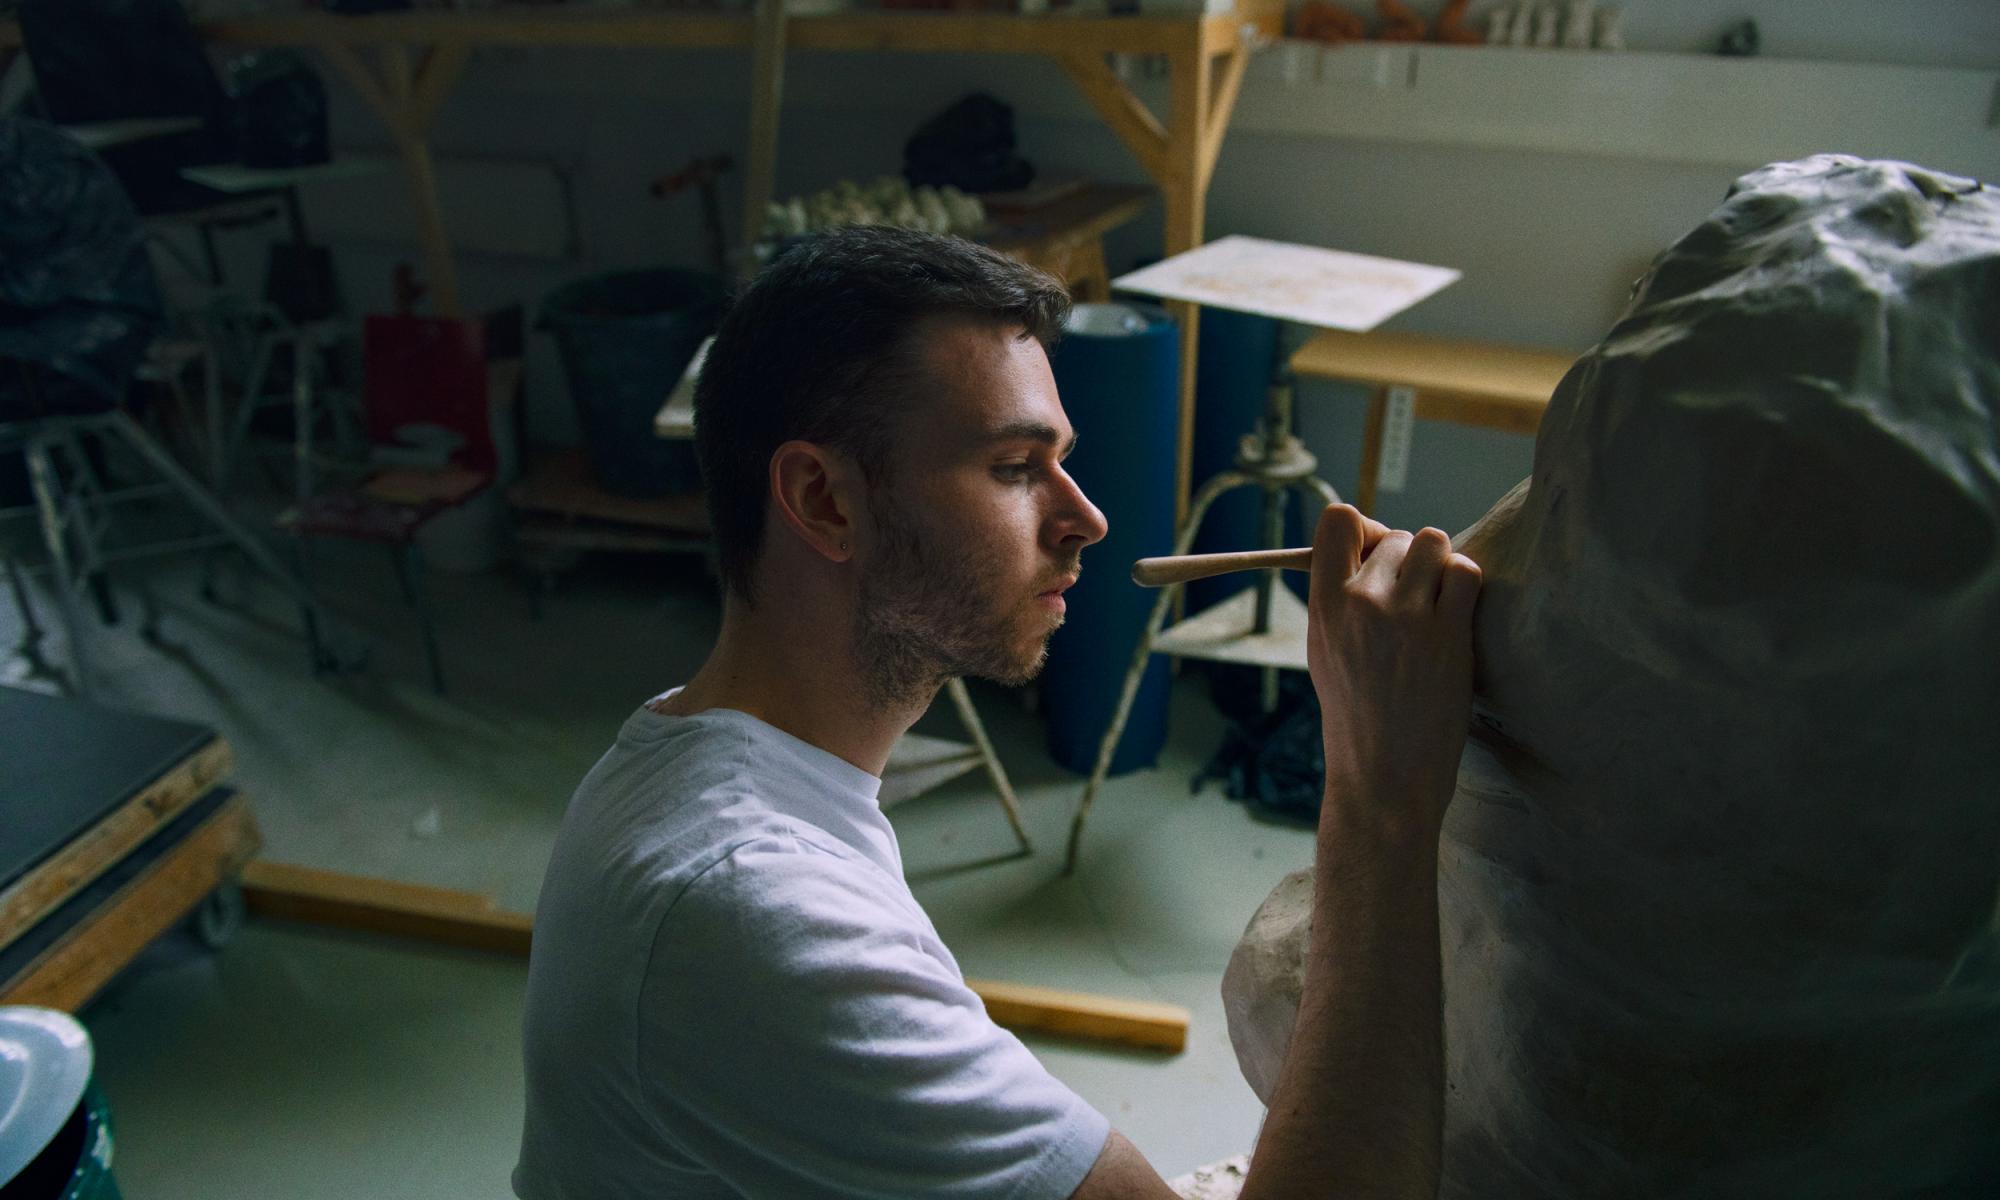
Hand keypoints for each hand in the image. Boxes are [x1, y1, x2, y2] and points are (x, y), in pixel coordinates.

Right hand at [1304, 504, 1481, 841]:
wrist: (1385, 774)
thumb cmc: (1357, 716)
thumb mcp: (1323, 650)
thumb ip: (1337, 598)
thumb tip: (1369, 545)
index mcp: (1323, 605)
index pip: (1339, 519)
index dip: (1367, 528)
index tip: (1376, 555)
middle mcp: (1361, 602)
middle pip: (1398, 535)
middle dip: (1410, 560)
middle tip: (1414, 603)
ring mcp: (1405, 615)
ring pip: (1434, 543)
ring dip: (1441, 567)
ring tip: (1437, 606)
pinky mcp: (1447, 631)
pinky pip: (1466, 572)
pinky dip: (1465, 586)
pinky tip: (1456, 617)